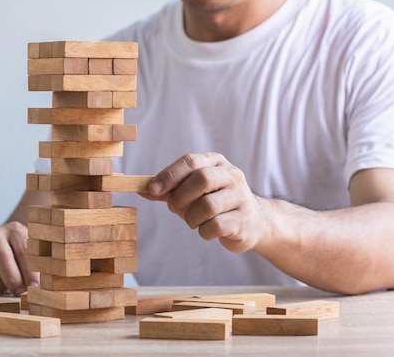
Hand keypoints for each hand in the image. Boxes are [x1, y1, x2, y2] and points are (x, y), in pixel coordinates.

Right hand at [0, 221, 37, 295]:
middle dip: (11, 278)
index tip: (35, 288)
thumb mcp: (38, 254)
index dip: (29, 271)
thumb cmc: (26, 254)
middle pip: (0, 255)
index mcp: (15, 230)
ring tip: (7, 289)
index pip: (23, 249)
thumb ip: (41, 266)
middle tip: (19, 292)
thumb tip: (39, 288)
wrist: (6, 246)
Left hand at [144, 152, 267, 252]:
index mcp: (215, 162)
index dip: (169, 175)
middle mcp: (231, 175)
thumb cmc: (214, 203)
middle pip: (201, 179)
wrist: (253, 222)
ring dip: (191, 217)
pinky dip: (204, 231)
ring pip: (208, 205)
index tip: (152, 190)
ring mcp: (241, 197)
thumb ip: (167, 190)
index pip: (190, 161)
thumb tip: (140, 188)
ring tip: (193, 221)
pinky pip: (216, 226)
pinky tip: (207, 230)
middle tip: (174, 208)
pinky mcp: (244, 220)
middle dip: (181, 196)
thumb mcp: (190, 192)